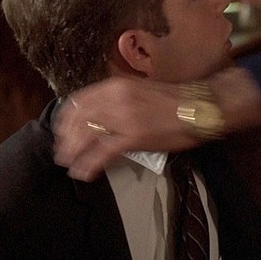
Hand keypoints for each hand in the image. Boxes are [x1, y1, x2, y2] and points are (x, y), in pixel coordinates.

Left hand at [53, 67, 260, 180]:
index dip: (66, 119)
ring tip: (68, 164)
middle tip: (62, 151)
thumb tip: (104, 114)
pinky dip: (89, 164)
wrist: (199, 107)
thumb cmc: (175, 101)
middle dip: (66, 138)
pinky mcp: (132, 137)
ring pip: (86, 136)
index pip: (79, 101)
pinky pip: (102, 152)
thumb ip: (119, 100)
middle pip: (78, 119)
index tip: (62, 130)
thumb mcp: (140, 91)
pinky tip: (83, 173)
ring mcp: (123, 118)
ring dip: (73, 152)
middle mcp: (114, 99)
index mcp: (115, 86)